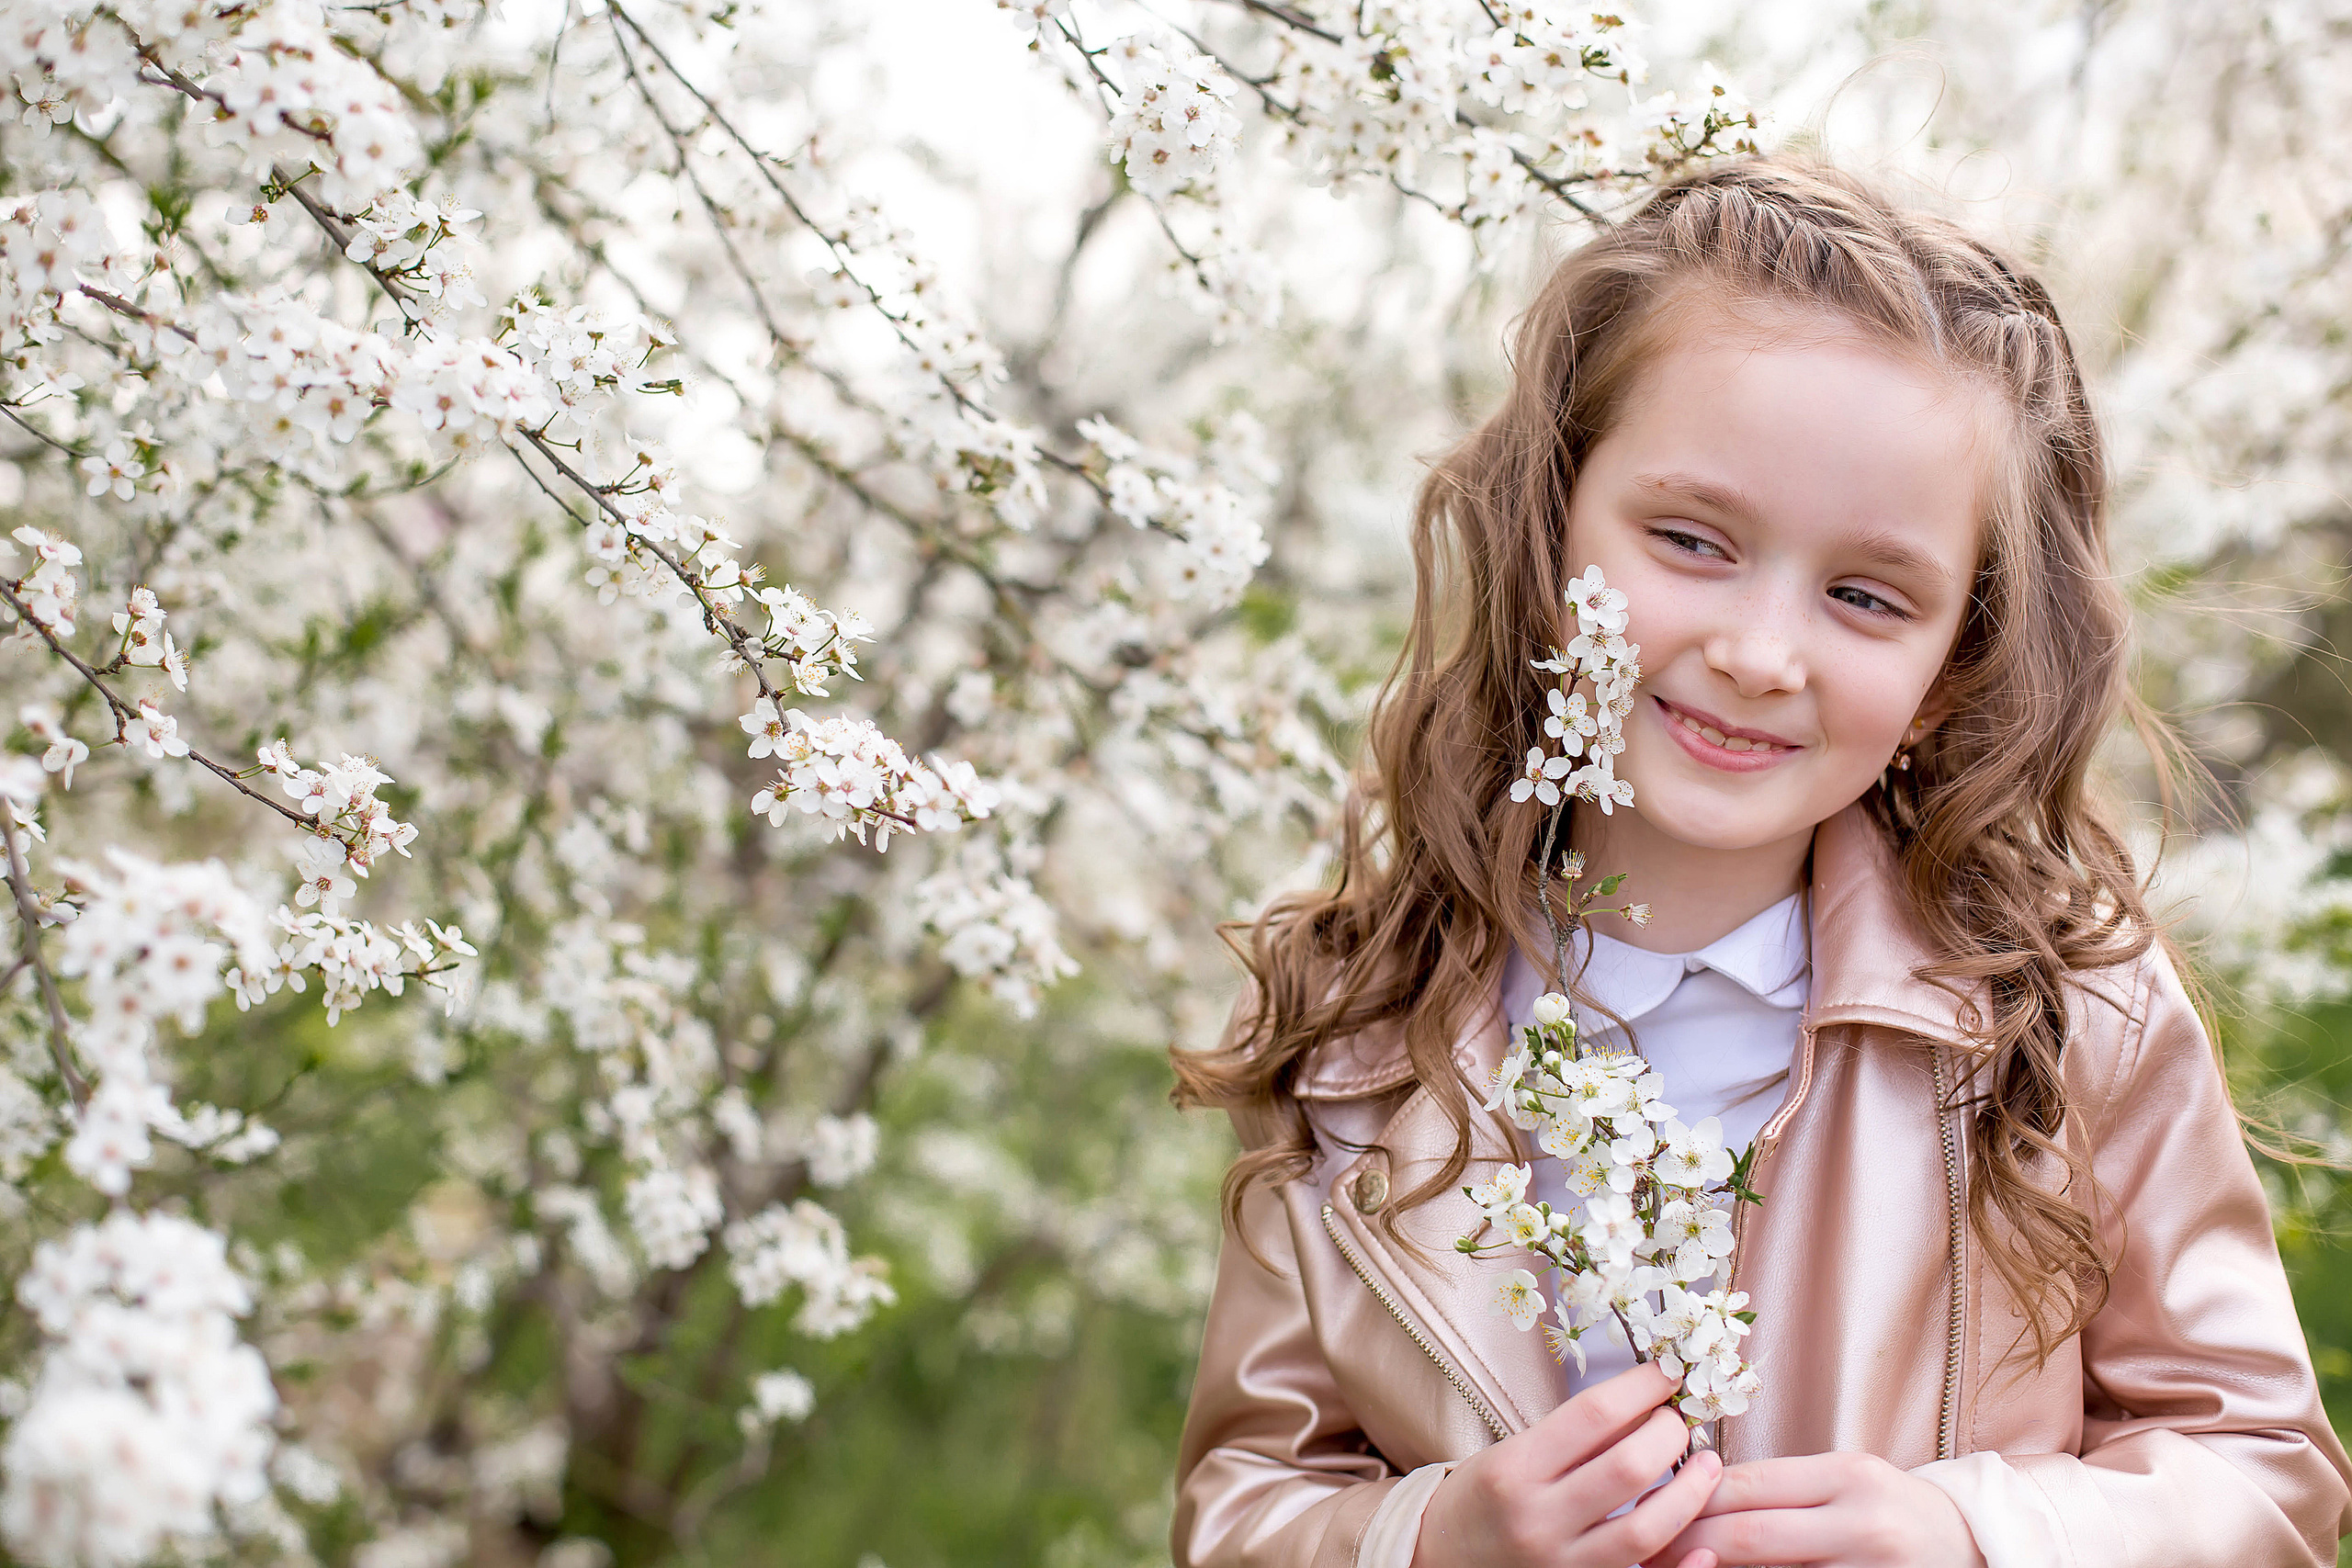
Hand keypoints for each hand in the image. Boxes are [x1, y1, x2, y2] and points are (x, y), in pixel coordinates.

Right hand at [1411, 1361, 1725, 1567]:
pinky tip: (1703, 1538)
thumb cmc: (1481, 1500)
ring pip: (1648, 1529)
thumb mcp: (1512, 1455)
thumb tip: (1643, 1405)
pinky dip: (1684, 1560)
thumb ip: (1573, 1439)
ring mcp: (1562, 1563)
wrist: (1440, 1561)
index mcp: (1515, 1469)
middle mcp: (1538, 1517)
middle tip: (1680, 1422)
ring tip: (1706, 1467)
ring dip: (1690, 1492)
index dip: (1641, 1387)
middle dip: (1670, 1435)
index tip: (1666, 1372)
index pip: (1594, 1414)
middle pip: (1629, 1466)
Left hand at [1643, 1451, 1988, 1567]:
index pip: (1749, 1485)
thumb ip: (1782, 1488)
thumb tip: (1697, 1493)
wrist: (1974, 1547)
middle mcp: (1862, 1524)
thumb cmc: (1892, 1509)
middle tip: (1643, 1551)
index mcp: (1848, 1476)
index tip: (1650, 1504)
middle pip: (1752, 1536)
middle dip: (1689, 1544)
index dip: (1691, 1498)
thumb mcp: (1845, 1481)